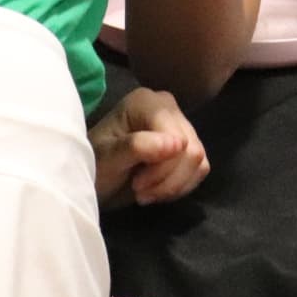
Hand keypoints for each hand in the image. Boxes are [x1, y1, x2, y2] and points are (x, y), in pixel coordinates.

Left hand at [90, 86, 210, 207]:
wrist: (96, 176)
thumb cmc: (96, 163)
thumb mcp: (108, 157)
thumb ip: (138, 147)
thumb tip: (177, 144)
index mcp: (147, 102)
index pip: (175, 138)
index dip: (162, 168)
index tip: (137, 186)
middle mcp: (168, 107)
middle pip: (191, 150)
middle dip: (167, 180)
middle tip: (140, 192)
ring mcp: (180, 125)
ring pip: (198, 161)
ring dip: (173, 186)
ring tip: (146, 193)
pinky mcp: (187, 146)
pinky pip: (200, 169)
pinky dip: (181, 186)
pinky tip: (158, 190)